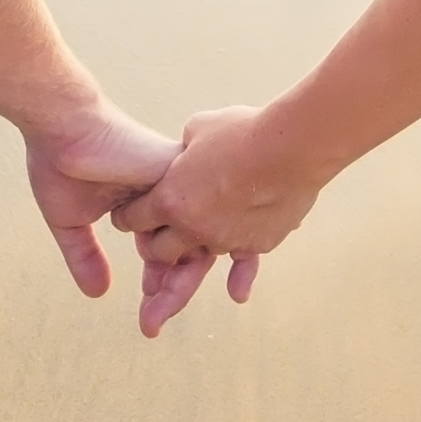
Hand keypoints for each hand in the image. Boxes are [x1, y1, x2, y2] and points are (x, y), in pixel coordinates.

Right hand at [20, 99, 204, 325]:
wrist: (60, 127)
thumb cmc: (59, 164)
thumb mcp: (70, 222)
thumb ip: (85, 256)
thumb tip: (99, 295)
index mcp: (148, 203)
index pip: (166, 248)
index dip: (158, 281)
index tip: (147, 314)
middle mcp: (169, 196)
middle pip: (185, 251)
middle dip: (170, 293)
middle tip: (151, 328)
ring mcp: (178, 186)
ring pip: (193, 242)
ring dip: (175, 285)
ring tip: (153, 315)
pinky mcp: (179, 177)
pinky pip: (198, 224)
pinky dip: (182, 260)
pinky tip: (162, 287)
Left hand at [117, 104, 323, 336]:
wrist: (292, 148)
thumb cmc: (242, 132)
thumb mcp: (199, 129)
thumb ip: (185, 149)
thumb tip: (187, 151)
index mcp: (169, 198)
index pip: (133, 218)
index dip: (128, 216)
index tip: (128, 215)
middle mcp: (192, 227)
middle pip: (158, 252)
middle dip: (153, 248)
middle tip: (153, 242)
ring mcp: (224, 240)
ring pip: (198, 261)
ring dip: (191, 262)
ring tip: (186, 269)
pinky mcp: (256, 244)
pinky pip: (242, 264)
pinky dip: (239, 274)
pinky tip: (237, 292)